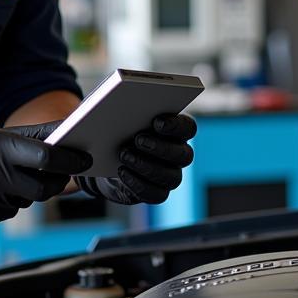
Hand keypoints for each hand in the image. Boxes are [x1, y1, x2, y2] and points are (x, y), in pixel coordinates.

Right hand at [0, 127, 91, 226]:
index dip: (71, 160)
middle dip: (57, 181)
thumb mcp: (0, 135)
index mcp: (0, 147)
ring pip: (29, 200)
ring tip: (6, 178)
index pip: (48, 157)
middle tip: (59, 174)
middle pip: (46, 187)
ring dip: (27, 191)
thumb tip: (74, 133)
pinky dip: (10, 203)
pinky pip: (12, 212)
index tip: (86, 160)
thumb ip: (38, 136)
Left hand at [76, 113, 195, 204]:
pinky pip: (155, 193)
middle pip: (184, 154)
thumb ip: (123, 107)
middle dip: (161, 147)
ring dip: (147, 166)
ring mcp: (170, 175)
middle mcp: (179, 154)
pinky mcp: (157, 193)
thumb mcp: (118, 115)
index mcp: (176, 131)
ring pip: (171, 176)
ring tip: (124, 155)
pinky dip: (138, 183)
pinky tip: (121, 171)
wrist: (108, 158)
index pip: (188, 128)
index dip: (176, 125)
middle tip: (138, 139)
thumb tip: (115, 103)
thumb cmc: (118, 130)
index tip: (156, 121)